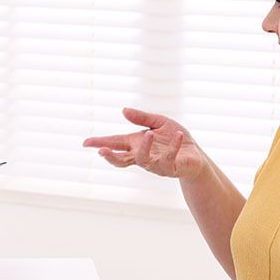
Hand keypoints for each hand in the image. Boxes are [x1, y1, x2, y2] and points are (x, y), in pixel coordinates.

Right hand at [83, 108, 205, 179]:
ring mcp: (155, 164)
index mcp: (136, 144)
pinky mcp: (171, 168)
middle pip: (121, 160)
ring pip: (144, 160)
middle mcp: (142, 156)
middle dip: (111, 157)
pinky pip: (169, 158)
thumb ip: (142, 118)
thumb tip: (123, 110)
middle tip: (102, 151)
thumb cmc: (174, 139)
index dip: (100, 143)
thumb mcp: (159, 123)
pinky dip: (173, 146)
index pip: (115, 144)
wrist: (195, 155)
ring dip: (146, 147)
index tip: (85, 143)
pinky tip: (178, 135)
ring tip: (150, 134)